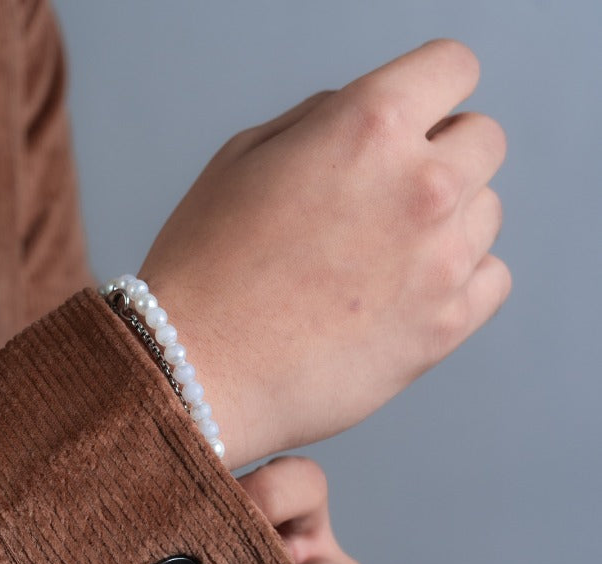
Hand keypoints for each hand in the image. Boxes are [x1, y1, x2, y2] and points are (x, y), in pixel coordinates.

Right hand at [139, 39, 509, 468]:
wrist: (197, 372)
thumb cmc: (203, 270)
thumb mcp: (240, 159)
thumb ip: (319, 121)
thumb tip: (361, 119)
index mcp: (368, 126)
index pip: (453, 68)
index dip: (430, 88)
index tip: (417, 115)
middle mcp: (420, 185)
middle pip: (482, 140)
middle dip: (440, 156)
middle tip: (384, 198)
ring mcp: (440, 260)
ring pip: (487, 212)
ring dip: (446, 221)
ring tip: (379, 258)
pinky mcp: (445, 326)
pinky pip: (490, 278)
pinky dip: (458, 280)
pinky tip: (405, 293)